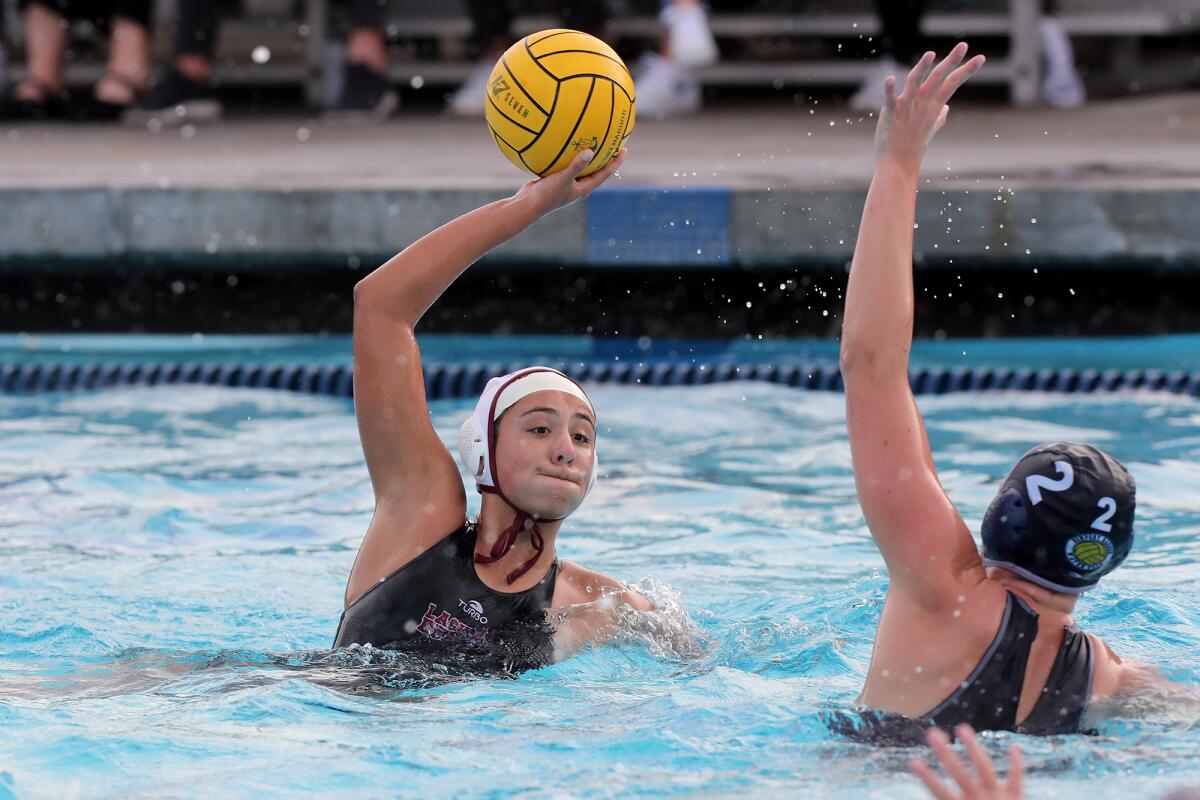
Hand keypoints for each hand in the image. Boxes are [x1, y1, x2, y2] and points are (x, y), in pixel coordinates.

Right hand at [512, 148, 626, 218]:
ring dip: (586, 156)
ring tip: (592, 141)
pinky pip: (565, 164)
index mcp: (583, 188)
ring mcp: (566, 183)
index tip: (624, 150)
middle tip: (613, 144)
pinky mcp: (555, 179)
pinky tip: (566, 143)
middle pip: (596, 170)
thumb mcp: (563, 179)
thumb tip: (591, 151)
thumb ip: (576, 166)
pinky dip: (568, 155)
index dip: (615, 162)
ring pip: (580, 167)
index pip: (604, 174)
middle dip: (605, 158)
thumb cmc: (547, 194)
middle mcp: (577, 186)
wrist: (527, 204)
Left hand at [873, 43, 984, 172]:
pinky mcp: (890, 114)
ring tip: (930, 54)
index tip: (982, 57)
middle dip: (951, 62)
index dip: (966, 70)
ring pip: (916, 84)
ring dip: (922, 69)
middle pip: (938, 79)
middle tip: (964, 45)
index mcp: (932, 106)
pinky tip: (889, 78)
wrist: (897, 166)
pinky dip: (889, 90)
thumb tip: (946, 108)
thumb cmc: (912, 147)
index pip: (952, 83)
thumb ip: (938, 116)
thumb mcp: (929, 129)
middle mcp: (922, 105)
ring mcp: (906, 109)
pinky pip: (890, 100)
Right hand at [910, 725, 1024, 799]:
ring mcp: (998, 796)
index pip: (940, 792)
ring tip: (962, 728)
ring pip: (984, 768)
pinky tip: (1013, 747)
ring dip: (973, 747)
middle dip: (945, 753)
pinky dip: (1016, 763)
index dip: (926, 777)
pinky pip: (1017, 777)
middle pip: (959, 774)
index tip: (913, 760)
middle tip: (932, 732)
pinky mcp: (1016, 797)